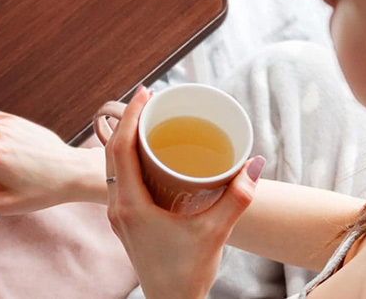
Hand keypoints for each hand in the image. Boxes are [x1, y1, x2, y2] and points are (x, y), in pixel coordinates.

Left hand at [105, 86, 264, 298]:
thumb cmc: (188, 272)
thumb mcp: (215, 232)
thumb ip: (237, 198)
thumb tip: (254, 163)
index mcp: (131, 206)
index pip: (121, 149)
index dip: (131, 117)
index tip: (145, 93)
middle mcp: (118, 207)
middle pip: (112, 152)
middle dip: (128, 120)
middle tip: (148, 99)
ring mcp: (118, 213)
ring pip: (111, 165)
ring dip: (125, 138)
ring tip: (146, 118)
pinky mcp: (125, 219)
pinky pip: (118, 177)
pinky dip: (127, 157)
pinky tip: (144, 151)